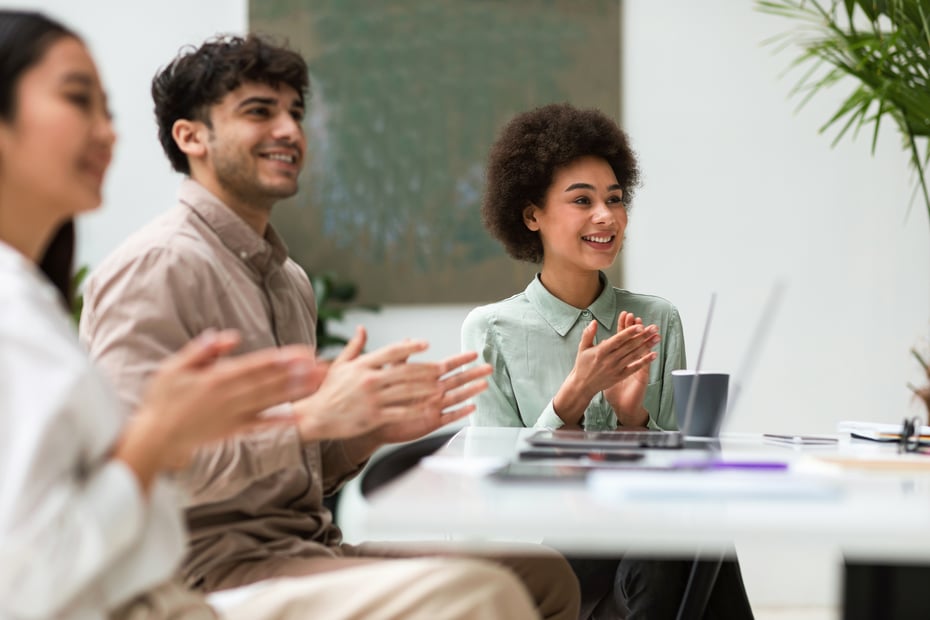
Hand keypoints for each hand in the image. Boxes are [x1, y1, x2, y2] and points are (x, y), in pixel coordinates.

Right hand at [117, 330, 317, 488]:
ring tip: (316, 384)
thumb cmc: (163, 399)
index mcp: (216, 378)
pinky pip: (260, 425)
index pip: (256, 365)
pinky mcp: (232, 431)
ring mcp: (232, 415)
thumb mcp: (174, 367)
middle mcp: (229, 396)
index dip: (282, 358)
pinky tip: (297, 417)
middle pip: (269, 381)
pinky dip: (278, 422)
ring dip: (294, 392)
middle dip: (297, 373)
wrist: (155, 437)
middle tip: (322, 365)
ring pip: (269, 400)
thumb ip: (203, 350)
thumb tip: (230, 337)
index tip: (303, 352)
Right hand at [294, 326, 447, 440]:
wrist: (316, 417)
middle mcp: (368, 380)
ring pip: (406, 391)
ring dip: (427, 388)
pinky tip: (430, 408)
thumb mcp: (340, 365)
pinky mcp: (373, 416)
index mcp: (362, 365)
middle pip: (404, 371)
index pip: (391, 351)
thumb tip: (362, 328)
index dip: (410, 346)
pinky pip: (401, 412)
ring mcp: (372, 399)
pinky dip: (417, 410)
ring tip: (443, 386)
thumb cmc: (328, 391)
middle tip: (445, 367)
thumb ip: (355, 346)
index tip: (426, 344)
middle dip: (427, 369)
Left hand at [363, 351, 491, 445]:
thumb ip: (400, 358)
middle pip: (457, 380)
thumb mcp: (389, 373)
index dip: (461, 359)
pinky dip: (460, 412)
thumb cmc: (381, 396)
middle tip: (489, 367)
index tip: (474, 353)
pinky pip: (449, 416)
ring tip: (484, 384)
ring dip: (471, 391)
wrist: (374, 420)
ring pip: (457, 397)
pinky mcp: (431, 422)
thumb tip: (408, 339)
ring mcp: (434, 406)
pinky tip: (471, 407)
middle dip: (473, 373)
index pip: (447, 366)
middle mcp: (433, 391)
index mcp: (425, 377)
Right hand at [553, 312, 659, 424]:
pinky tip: (653, 355)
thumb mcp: (582, 348)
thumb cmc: (582, 365)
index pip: (618, 340)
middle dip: (643, 336)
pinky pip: (634, 368)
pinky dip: (644, 361)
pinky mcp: (620, 376)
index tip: (640, 326)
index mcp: (601, 351)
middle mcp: (610, 360)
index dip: (629, 332)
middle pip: (630, 346)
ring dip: (647, 346)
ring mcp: (616, 368)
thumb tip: (594, 322)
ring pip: (634, 355)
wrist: (582, 386)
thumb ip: (588, 334)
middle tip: (654, 328)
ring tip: (657, 338)